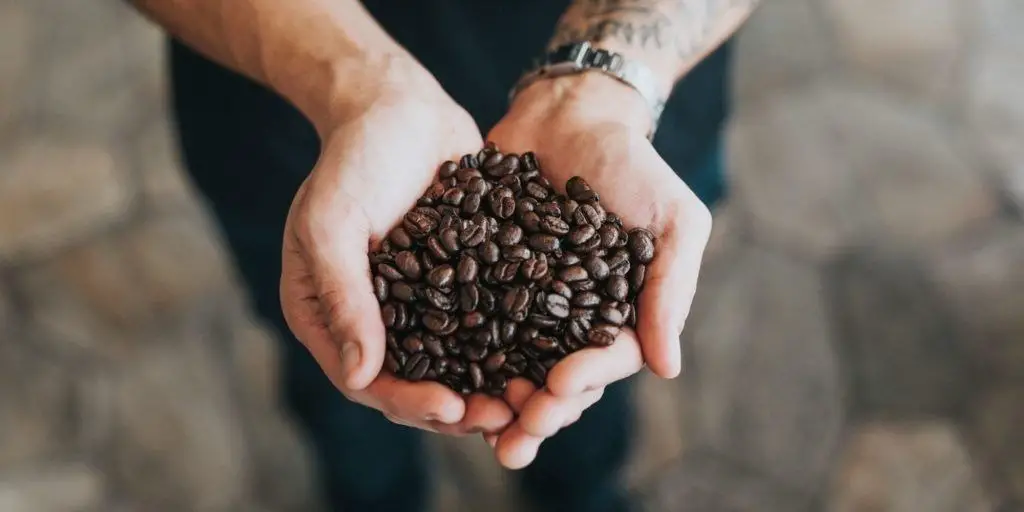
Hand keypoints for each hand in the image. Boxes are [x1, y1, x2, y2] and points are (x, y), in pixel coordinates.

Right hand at [280, 81, 512, 434]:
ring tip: (538, 401)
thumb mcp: (331, 223)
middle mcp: (377, 321)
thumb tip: (360, 375)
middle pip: (420, 384)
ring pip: (460, 363)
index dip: (410, 402)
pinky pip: (489, 324)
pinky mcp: (464, 283)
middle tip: (510, 421)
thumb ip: (343, 296)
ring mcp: (423, 305)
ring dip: (496, 387)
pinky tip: (553, 355)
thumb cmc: (351, 160)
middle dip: (463, 408)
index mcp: (332, 318)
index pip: (370, 380)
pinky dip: (517, 345)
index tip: (453, 410)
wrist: (397, 107)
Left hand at [482, 73, 711, 465]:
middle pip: (556, 378)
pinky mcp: (486, 280)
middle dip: (537, 412)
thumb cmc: (634, 165)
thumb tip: (667, 369)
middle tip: (513, 437)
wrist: (571, 114)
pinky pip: (472, 321)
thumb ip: (671, 289)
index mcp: (620, 313)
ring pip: (512, 363)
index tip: (559, 387)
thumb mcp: (674, 220)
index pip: (606, 361)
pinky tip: (438, 373)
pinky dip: (457, 350)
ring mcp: (527, 302)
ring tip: (476, 426)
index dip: (585, 380)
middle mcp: (572, 318)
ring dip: (496, 400)